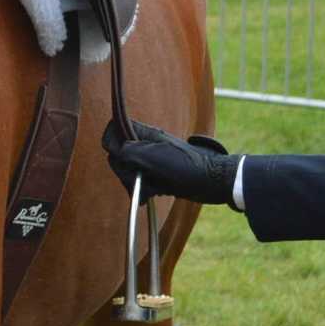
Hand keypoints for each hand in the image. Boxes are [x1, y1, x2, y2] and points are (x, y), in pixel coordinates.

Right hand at [100, 118, 238, 207]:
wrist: (212, 182)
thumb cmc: (186, 166)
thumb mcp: (154, 155)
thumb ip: (129, 151)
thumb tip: (115, 152)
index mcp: (143, 134)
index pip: (114, 131)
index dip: (112, 144)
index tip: (122, 157)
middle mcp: (144, 146)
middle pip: (118, 156)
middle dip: (125, 171)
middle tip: (140, 177)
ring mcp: (150, 161)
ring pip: (127, 171)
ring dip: (135, 184)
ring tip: (151, 189)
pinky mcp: (156, 176)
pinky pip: (138, 183)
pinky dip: (142, 191)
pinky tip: (152, 194)